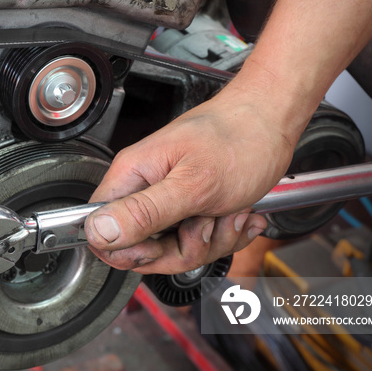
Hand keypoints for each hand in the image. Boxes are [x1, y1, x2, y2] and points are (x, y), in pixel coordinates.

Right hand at [84, 83, 296, 273]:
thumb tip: (98, 231)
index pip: (101, 230)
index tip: (161, 245)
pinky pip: (197, 241)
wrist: (273, 121)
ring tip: (229, 213)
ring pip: (173, 249)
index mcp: (132, 176)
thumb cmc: (240, 138)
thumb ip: (144, 212)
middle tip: (204, 225)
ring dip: (210, 241)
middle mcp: (145, 187)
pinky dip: (223, 235)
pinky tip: (238, 214)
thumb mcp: (193, 184)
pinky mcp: (190, 206)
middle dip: (181, 249)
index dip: (129, 250)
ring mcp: (168, 199)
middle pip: (141, 248)